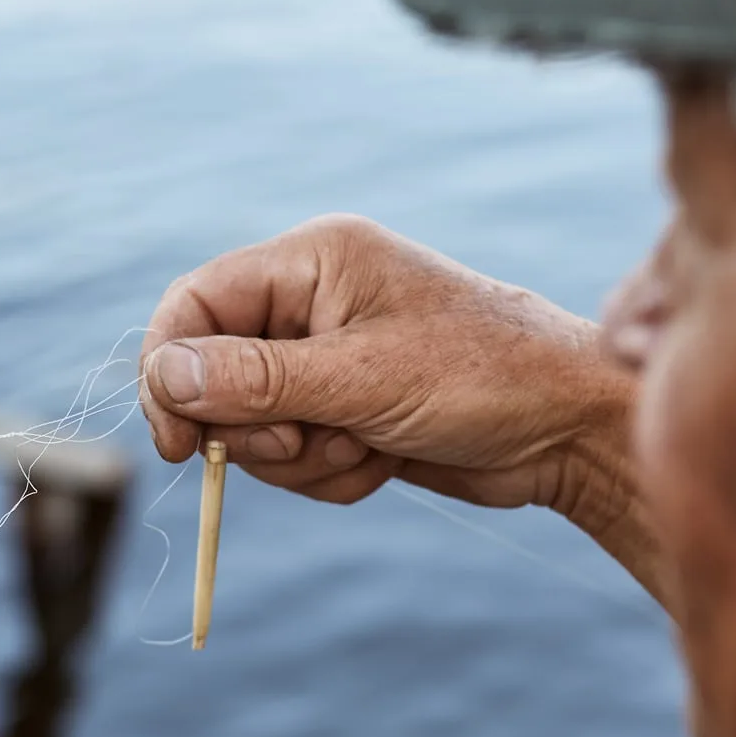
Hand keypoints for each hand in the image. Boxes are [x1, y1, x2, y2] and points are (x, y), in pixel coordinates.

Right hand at [138, 213, 659, 594]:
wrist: (570, 429)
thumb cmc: (484, 379)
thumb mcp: (362, 379)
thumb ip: (256, 379)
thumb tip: (166, 377)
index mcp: (312, 262)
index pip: (195, 304)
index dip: (172, 371)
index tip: (180, 443)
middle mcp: (312, 303)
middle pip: (216, 379)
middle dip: (260, 430)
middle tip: (314, 439)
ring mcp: (330, 360)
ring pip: (254, 430)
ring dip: (304, 458)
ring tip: (369, 447)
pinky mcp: (348, 411)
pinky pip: (296, 457)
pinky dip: (332, 474)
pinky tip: (385, 462)